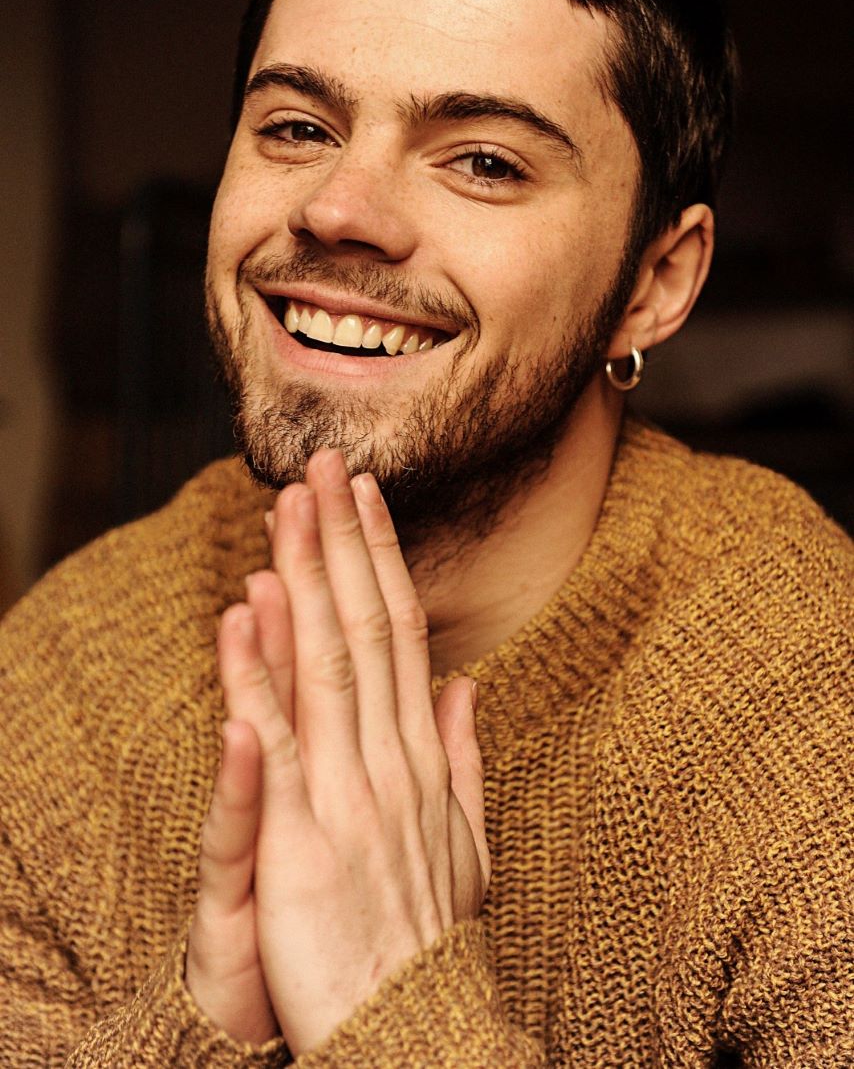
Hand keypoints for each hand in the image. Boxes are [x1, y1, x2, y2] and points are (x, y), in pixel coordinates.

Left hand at [189, 448, 488, 1054]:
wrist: (420, 1032)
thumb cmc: (432, 937)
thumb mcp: (466, 839)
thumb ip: (464, 754)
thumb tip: (466, 682)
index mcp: (425, 755)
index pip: (403, 632)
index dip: (380, 559)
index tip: (363, 498)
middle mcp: (393, 760)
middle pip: (366, 628)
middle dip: (341, 543)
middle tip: (323, 467)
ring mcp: (350, 797)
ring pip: (326, 666)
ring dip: (305, 582)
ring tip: (285, 511)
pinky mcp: (302, 843)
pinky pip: (275, 748)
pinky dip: (256, 680)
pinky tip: (240, 618)